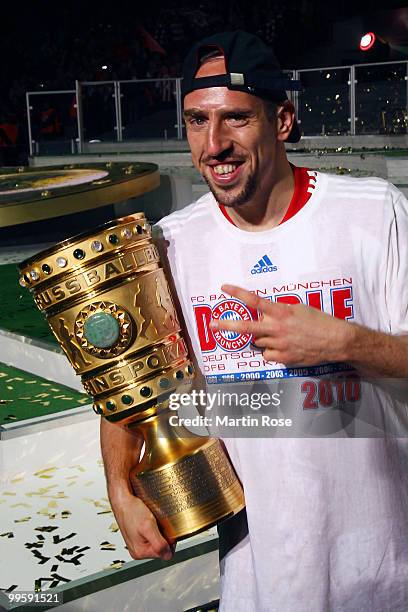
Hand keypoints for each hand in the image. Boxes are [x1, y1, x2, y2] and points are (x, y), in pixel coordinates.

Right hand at [110, 490, 174, 560]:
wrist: (122, 499)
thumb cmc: (131, 510)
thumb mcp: (148, 526)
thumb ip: (159, 543)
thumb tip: (168, 555)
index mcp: (140, 552)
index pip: (166, 554)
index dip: (171, 542)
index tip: (169, 530)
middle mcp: (138, 550)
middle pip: (161, 548)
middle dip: (164, 536)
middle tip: (161, 523)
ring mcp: (137, 543)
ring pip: (157, 541)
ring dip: (159, 531)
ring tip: (155, 521)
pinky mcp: (136, 535)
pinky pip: (151, 535)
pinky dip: (154, 528)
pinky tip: (151, 520)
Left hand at [209, 284, 352, 365]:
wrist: (336, 340)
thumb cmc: (319, 321)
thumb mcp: (298, 309)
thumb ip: (279, 311)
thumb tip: (263, 316)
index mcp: (282, 312)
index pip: (255, 301)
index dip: (238, 293)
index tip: (224, 288)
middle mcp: (277, 328)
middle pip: (246, 328)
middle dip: (227, 325)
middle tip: (212, 324)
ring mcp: (279, 344)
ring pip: (258, 342)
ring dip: (262, 338)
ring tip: (280, 335)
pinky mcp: (284, 358)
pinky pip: (267, 355)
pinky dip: (271, 351)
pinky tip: (283, 347)